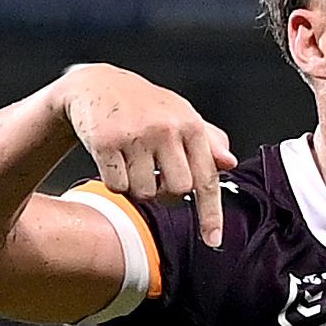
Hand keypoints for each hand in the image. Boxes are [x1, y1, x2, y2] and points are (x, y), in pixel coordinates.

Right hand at [50, 63, 236, 245]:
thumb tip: (229, 163)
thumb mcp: (181, 114)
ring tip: (133, 162)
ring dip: (138, 187)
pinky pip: (117, 186)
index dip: (211, 214)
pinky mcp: (105, 143)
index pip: (207, 178)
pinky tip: (115, 161)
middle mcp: (165, 129)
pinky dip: (116, 182)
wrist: (96, 84)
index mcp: (190, 125)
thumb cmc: (145, 104)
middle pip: (177, 191)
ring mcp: (135, 136)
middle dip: (166, 191)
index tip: (213, 241)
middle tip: (155, 172)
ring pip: (145, 193)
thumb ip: (208, 141)